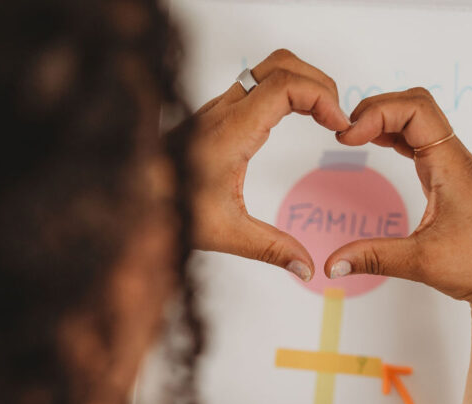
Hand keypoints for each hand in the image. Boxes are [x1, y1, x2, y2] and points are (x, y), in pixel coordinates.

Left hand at [178, 50, 349, 279]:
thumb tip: (306, 269)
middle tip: (337, 119)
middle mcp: (225, 111)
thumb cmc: (168, 209)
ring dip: (304, 83)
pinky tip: (299, 119)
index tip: (339, 126)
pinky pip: (260, 83)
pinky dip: (288, 90)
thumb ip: (271, 249)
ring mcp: (220, 107)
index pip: (285, 86)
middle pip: (283, 65)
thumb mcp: (225, 234)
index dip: (321, 97)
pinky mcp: (218, 113)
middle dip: (319, 83)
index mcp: (231, 131)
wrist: (132, 195)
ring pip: (271, 69)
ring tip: (324, 116)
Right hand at [326, 88, 471, 314]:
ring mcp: (455, 168)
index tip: (346, 139)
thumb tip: (332, 265)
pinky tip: (379, 147)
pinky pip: (422, 143)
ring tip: (355, 137)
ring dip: (387, 120)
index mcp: (452, 166)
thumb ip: (373, 258)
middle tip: (346, 133)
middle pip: (416, 104)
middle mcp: (456, 159)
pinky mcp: (452, 182)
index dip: (376, 113)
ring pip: (420, 121)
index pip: (414, 109)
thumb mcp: (421, 262)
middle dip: (377, 109)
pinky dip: (397, 137)